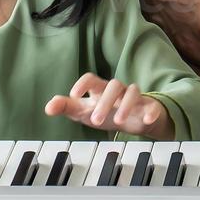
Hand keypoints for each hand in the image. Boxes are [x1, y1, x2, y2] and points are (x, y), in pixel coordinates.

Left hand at [44, 73, 173, 139]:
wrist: (133, 121)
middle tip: (94, 121)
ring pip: (133, 92)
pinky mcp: (148, 107)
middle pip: (113, 86)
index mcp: (100, 88)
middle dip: (104, 102)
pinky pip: (151, 105)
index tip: (74, 95)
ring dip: (125, 105)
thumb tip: (48, 107)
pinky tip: (145, 119)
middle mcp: (118, 90)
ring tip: (118, 121)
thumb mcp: (84, 112)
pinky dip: (150, 111)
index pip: (91, 78)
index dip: (82, 84)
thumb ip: (67, 108)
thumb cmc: (106, 113)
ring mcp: (134, 97)